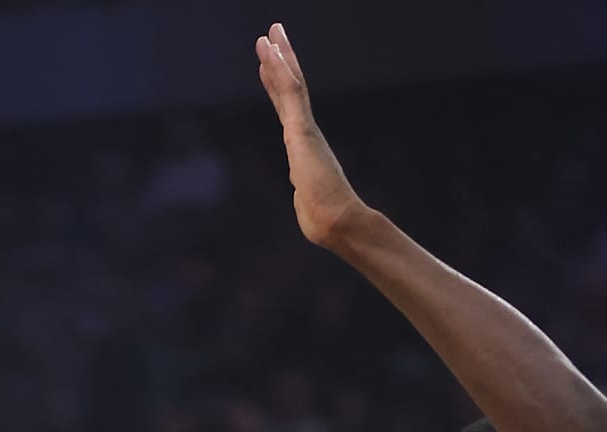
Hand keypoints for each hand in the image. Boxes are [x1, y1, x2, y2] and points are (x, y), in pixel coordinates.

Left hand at [256, 23, 364, 249]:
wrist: (337, 222)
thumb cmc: (324, 221)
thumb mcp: (306, 204)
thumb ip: (304, 193)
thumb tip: (307, 201)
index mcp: (303, 147)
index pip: (287, 110)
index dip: (276, 87)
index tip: (268, 67)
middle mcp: (305, 132)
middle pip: (289, 89)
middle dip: (280, 62)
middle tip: (271, 35)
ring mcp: (304, 129)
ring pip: (290, 84)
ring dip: (279, 58)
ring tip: (269, 33)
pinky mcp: (302, 130)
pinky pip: (291, 92)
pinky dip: (281, 70)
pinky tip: (273, 51)